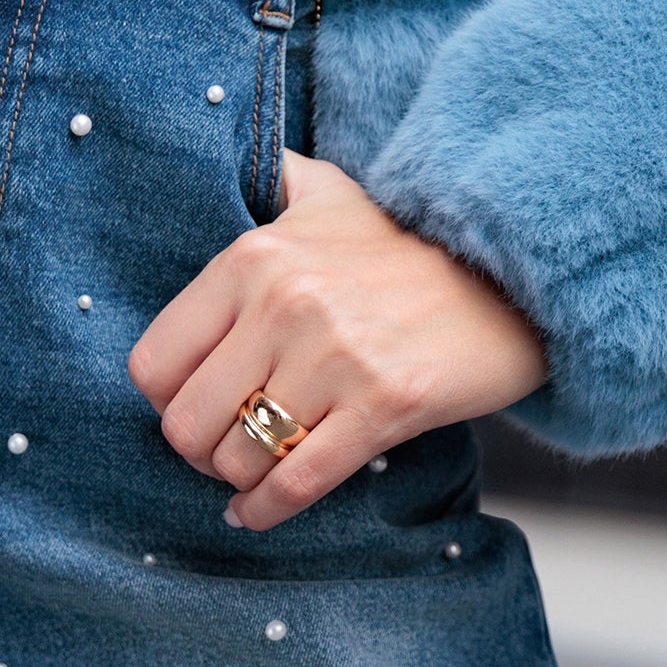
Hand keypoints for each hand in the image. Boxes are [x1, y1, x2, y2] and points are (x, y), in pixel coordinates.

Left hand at [127, 151, 548, 528]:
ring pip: (238, 458)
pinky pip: (295, 482)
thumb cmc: (405, 247)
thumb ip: (267, 178)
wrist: (511, 275)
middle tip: (223, 449)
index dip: (166, 400)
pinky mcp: (383, 405)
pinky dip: (266, 510)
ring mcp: (335, 357)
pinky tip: (258, 512)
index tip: (194, 406)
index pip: (155, 362)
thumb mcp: (326, 193)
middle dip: (198, 451)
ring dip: (239, 479)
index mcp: (252, 258)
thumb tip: (218, 153)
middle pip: (187, 423)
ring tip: (254, 471)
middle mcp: (285, 304)